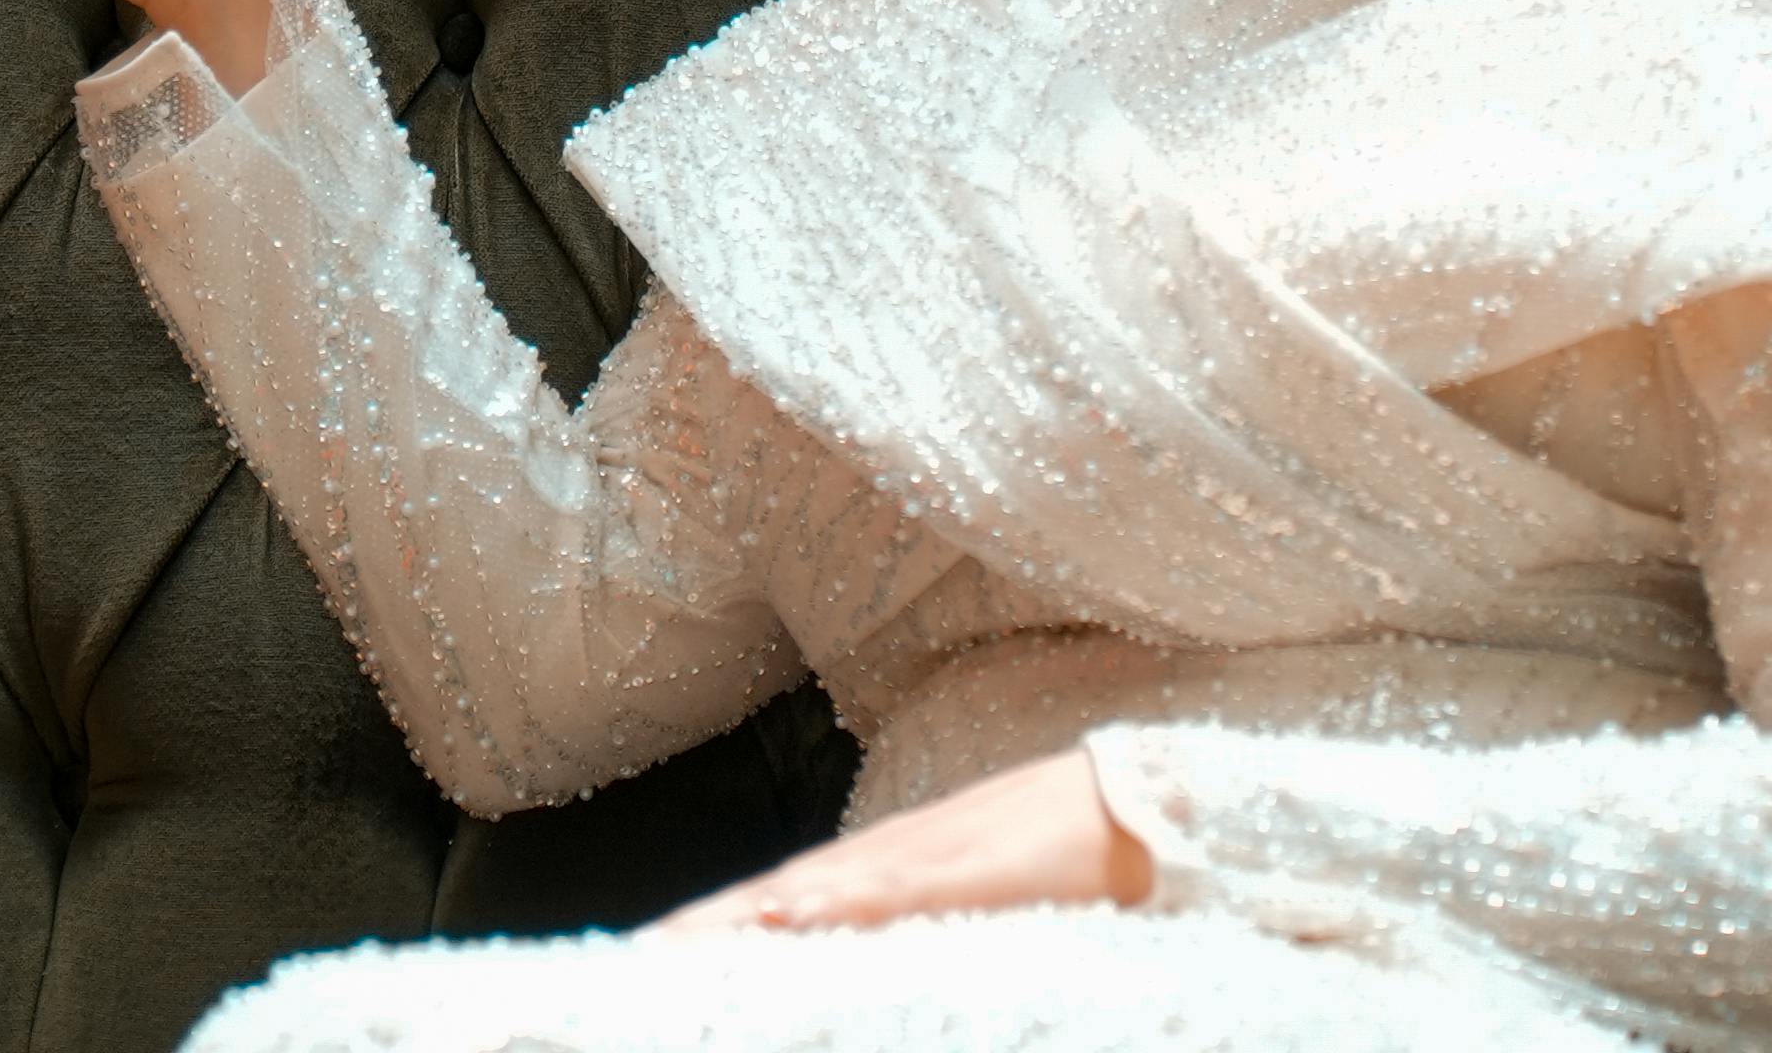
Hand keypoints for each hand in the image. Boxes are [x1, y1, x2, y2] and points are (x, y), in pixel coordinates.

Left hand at [648, 750, 1143, 935]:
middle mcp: (887, 858)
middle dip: (697, 934)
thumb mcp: (968, 902)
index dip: (708, 934)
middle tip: (623, 964)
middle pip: (770, 898)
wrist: (1148, 806)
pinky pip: (897, 887)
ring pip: (813, 890)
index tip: (640, 963)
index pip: (774, 909)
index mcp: (884, 873)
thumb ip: (903, 918)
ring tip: (670, 948)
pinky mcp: (973, 866)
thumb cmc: (1060, 859)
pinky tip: (789, 911)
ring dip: (739, 919)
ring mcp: (927, 857)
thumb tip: (830, 942)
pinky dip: (840, 899)